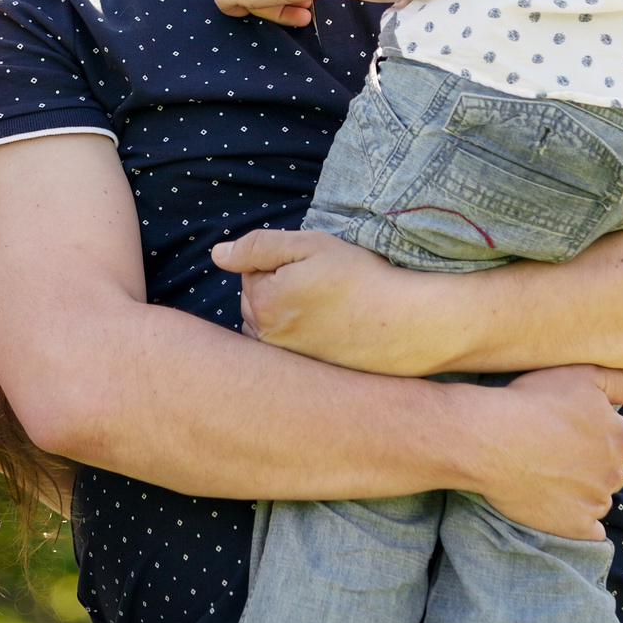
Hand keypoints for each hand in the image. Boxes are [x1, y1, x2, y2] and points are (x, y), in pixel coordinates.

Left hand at [213, 229, 445, 375]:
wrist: (407, 324)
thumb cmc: (361, 279)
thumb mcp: (310, 246)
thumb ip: (257, 246)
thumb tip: (216, 254)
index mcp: (262, 303)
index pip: (250, 271)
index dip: (281, 262)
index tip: (313, 267)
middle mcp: (266, 339)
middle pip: (256, 301)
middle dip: (279, 289)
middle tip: (323, 287)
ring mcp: (285, 363)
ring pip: (269, 326)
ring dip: (287, 315)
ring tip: (326, 310)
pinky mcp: (303, 376)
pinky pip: (285, 350)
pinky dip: (299, 339)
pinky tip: (327, 332)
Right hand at [454, 364, 622, 539]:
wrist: (489, 439)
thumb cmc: (532, 401)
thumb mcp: (580, 375)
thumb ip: (620, 380)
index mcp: (621, 436)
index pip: (617, 438)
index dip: (590, 432)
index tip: (564, 428)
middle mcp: (615, 471)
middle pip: (610, 469)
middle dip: (590, 463)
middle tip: (554, 451)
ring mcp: (595, 502)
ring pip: (599, 498)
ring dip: (583, 491)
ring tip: (548, 475)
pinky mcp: (575, 527)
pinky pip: (590, 531)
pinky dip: (579, 522)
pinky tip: (559, 507)